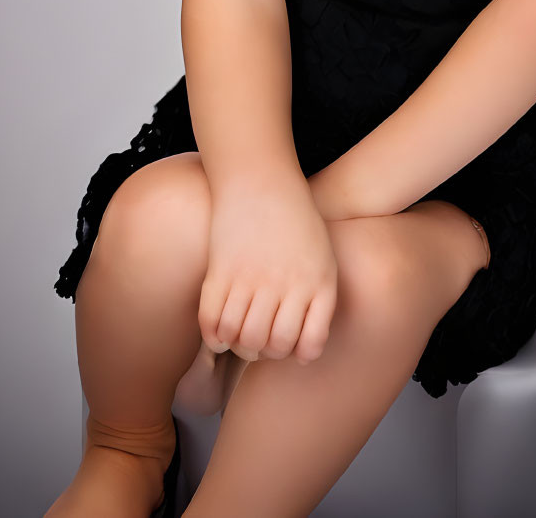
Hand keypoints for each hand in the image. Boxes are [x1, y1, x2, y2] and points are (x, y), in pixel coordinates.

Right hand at [200, 169, 337, 364]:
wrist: (261, 180)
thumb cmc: (296, 223)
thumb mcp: (323, 259)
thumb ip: (319, 304)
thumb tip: (303, 353)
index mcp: (317, 282)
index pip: (307, 346)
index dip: (297, 354)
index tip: (291, 346)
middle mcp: (286, 284)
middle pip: (271, 346)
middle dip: (265, 351)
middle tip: (261, 341)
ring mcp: (252, 277)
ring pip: (242, 338)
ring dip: (239, 345)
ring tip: (241, 336)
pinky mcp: (220, 270)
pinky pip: (212, 320)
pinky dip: (213, 335)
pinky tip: (219, 331)